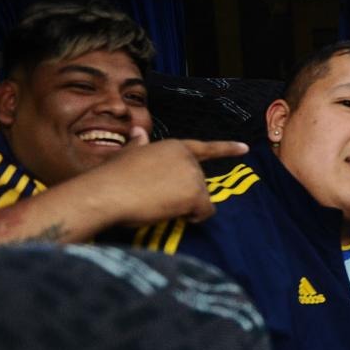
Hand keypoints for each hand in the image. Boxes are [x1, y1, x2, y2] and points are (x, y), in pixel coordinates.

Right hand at [94, 131, 247, 225]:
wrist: (105, 193)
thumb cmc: (111, 177)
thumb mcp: (126, 155)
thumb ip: (139, 146)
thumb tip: (139, 131)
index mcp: (173, 146)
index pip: (204, 147)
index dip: (226, 149)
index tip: (244, 149)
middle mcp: (188, 158)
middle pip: (198, 183)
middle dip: (183, 195)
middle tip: (156, 198)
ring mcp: (193, 175)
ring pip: (201, 199)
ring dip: (185, 207)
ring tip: (157, 203)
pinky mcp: (196, 194)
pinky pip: (205, 212)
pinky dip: (194, 218)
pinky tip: (173, 213)